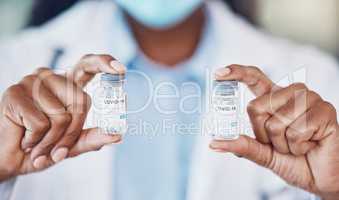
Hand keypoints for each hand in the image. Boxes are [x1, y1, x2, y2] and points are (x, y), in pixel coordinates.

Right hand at [0, 54, 125, 181]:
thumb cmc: (42, 147)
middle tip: (58, 151)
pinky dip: (36, 141)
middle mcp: (51, 78)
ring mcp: (32, 82)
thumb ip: (93, 138)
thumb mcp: (72, 145)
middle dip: (73, 133)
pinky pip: (41, 123)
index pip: (88, 65)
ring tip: (38, 146)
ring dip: (52, 141)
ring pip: (62, 115)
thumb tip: (117, 135)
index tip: (121, 69)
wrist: (9, 160)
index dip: (104, 63)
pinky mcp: (15, 93)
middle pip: (81, 102)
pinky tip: (25, 141)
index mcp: (68, 86)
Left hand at [210, 65, 338, 199]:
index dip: (237, 73)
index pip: (254, 78)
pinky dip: (299, 146)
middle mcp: (290, 94)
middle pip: (256, 107)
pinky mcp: (325, 110)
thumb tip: (214, 143)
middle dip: (263, 134)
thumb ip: (242, 145)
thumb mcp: (262, 154)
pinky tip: (311, 144)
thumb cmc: (292, 161)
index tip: (219, 73)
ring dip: (283, 143)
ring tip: (298, 144)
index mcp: (274, 98)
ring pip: (276, 122)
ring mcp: (309, 99)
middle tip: (281, 142)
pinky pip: (297, 131)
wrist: (321, 177)